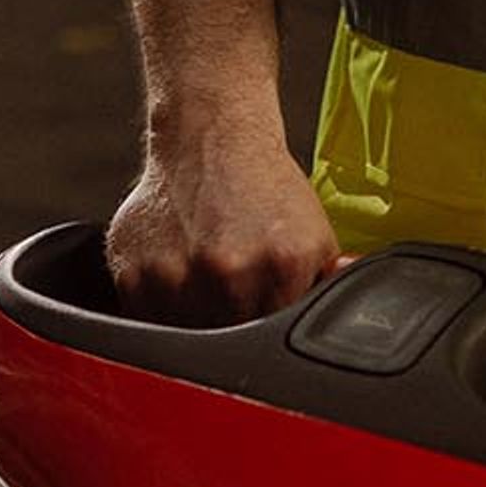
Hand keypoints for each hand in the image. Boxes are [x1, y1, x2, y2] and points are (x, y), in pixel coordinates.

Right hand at [104, 132, 339, 326]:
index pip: (277, 344)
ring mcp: (174, 277)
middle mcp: (227, 273)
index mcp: (281, 267)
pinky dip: (159, 312)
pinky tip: (177, 275)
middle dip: (233, 335)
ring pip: (185, 344)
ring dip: (194, 326)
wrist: (210, 137)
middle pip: (230, 349)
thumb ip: (328, 291)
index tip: (264, 326)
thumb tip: (353, 329)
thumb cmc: (262, 188)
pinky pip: (146, 324)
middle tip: (234, 298)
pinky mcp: (132, 276)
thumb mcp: (317, 237)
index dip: (270, 341)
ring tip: (206, 284)